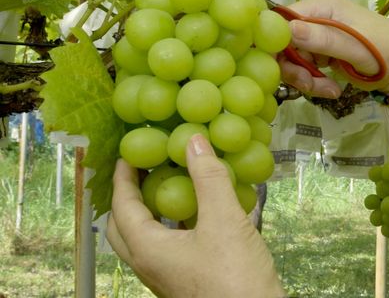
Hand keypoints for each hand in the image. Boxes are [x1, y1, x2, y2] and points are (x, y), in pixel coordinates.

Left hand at [107, 134, 283, 297]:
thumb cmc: (233, 278)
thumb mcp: (223, 220)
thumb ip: (209, 178)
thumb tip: (194, 141)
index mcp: (147, 249)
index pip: (122, 206)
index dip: (123, 177)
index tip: (129, 154)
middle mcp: (150, 265)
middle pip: (124, 227)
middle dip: (130, 196)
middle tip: (145, 171)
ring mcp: (167, 276)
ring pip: (147, 239)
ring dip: (153, 211)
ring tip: (173, 186)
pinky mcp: (186, 280)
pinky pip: (169, 248)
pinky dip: (175, 225)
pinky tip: (202, 214)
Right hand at [278, 0, 388, 98]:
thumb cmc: (388, 51)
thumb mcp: (356, 47)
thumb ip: (323, 39)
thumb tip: (289, 29)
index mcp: (323, 4)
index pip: (283, 19)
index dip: (278, 43)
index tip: (285, 66)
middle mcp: (317, 16)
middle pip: (284, 42)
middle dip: (294, 67)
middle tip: (310, 85)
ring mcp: (318, 36)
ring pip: (292, 59)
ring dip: (305, 79)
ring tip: (328, 90)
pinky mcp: (322, 53)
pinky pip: (304, 69)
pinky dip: (314, 82)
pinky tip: (332, 89)